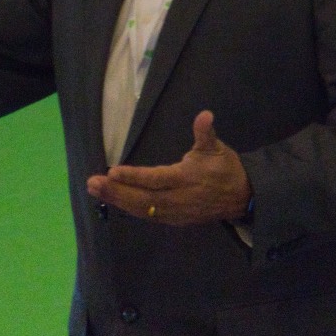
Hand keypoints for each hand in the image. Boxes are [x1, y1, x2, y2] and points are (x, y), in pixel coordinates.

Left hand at [87, 110, 251, 225]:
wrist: (242, 198)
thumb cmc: (225, 169)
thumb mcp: (217, 148)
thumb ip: (206, 133)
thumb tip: (205, 116)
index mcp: (186, 179)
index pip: (156, 179)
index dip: (134, 177)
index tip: (113, 171)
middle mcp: (178, 199)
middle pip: (143, 198)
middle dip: (116, 191)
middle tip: (92, 183)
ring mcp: (175, 212)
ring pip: (142, 209)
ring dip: (117, 200)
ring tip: (95, 190)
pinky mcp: (174, 220)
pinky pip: (148, 216)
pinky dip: (129, 208)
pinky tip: (113, 200)